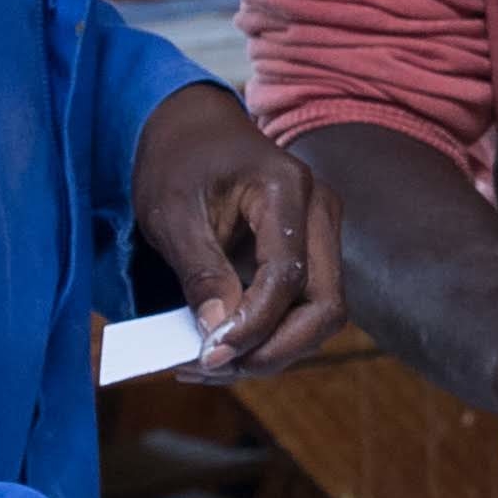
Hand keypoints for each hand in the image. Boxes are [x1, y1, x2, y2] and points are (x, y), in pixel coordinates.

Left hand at [133, 83, 344, 373]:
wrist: (191, 130)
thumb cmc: (178, 162)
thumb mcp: (172, 212)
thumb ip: (199, 271)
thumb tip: (218, 335)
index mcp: (287, 188)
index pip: (288, 275)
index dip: (254, 324)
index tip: (209, 355)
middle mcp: (319, 211)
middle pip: (325, 305)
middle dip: (274, 349)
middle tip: (214, 367)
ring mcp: (321, 234)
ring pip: (319, 315)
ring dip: (270, 350)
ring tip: (207, 363)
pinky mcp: (310, 254)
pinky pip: (302, 308)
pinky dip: (268, 336)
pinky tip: (220, 346)